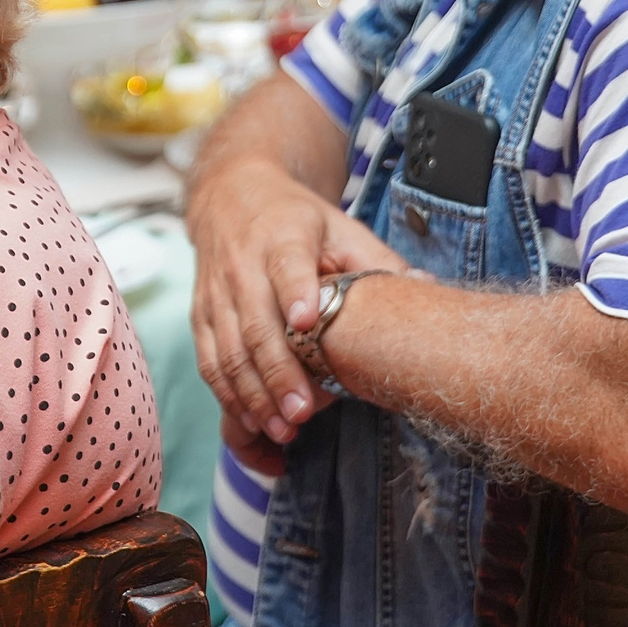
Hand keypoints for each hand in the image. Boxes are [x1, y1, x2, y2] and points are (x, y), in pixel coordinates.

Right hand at [188, 157, 386, 444]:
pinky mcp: (200, 315)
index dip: (295, 292)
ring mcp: (217, 293)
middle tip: (304, 413)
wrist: (231, 196)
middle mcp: (243, 265)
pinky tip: (252, 422)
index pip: (287, 265)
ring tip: (283, 429)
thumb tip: (427, 286)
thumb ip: (377, 260)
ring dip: (253, 395)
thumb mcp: (340, 226)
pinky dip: (228, 396)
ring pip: (229, 350)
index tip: (306, 322)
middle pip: (256, 324)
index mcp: (283, 237)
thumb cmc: (296, 219)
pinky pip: (209, 362)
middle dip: (278, 373)